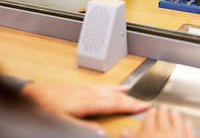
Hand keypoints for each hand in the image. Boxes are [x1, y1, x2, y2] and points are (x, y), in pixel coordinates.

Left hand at [21, 83, 149, 134]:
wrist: (34, 94)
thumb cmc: (47, 107)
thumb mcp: (64, 122)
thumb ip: (85, 127)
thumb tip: (102, 132)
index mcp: (87, 102)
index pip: (114, 104)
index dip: (130, 106)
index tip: (143, 107)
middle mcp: (90, 93)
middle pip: (116, 97)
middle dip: (132, 100)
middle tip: (145, 103)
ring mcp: (88, 88)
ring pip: (111, 91)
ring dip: (125, 94)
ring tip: (137, 97)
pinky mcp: (84, 87)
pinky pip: (104, 86)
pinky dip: (115, 88)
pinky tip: (120, 88)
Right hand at [121, 105, 194, 137]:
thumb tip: (124, 132)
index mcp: (149, 134)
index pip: (149, 120)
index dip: (150, 114)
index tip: (151, 110)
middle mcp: (164, 132)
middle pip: (163, 119)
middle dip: (162, 113)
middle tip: (163, 107)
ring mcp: (177, 136)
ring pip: (176, 122)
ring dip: (175, 117)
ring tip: (175, 111)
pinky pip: (188, 132)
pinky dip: (188, 127)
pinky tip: (188, 124)